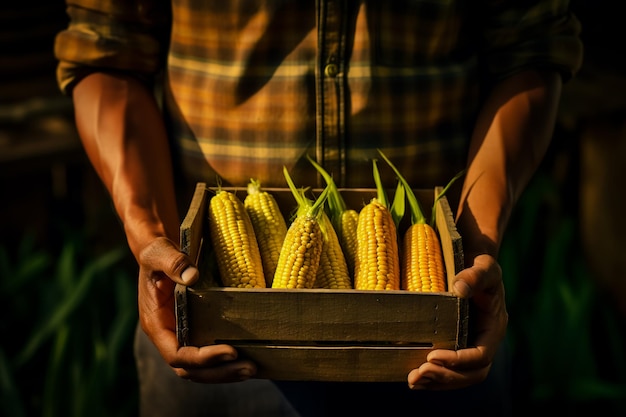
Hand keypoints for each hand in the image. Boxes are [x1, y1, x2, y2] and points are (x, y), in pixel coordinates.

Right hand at [137, 237, 257, 382]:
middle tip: (249, 367)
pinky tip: (250, 357)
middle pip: (191, 370)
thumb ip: (172, 262)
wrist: (160, 254)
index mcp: (156, 324)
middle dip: (219, 372)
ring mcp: (182, 336)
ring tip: (252, 368)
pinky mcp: (196, 331)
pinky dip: (227, 361)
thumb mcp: (159, 252)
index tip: (230, 351)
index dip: (202, 359)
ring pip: (201, 369)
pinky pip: (209, 355)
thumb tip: (192, 276)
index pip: (177, 355)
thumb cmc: (157, 253)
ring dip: (226, 372)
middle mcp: (168, 336)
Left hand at [407, 253, 507, 389]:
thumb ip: (475, 275)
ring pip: (459, 377)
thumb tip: (459, 288)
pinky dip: (433, 379)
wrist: (471, 263)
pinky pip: (449, 371)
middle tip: (418, 373)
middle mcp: (484, 342)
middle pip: (471, 373)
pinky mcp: (456, 347)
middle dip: (446, 377)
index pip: (481, 355)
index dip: (459, 360)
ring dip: (437, 382)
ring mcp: (470, 347)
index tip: (433, 356)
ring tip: (412, 380)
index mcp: (494, 328)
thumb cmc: (479, 264)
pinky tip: (414, 379)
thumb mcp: (484, 266)